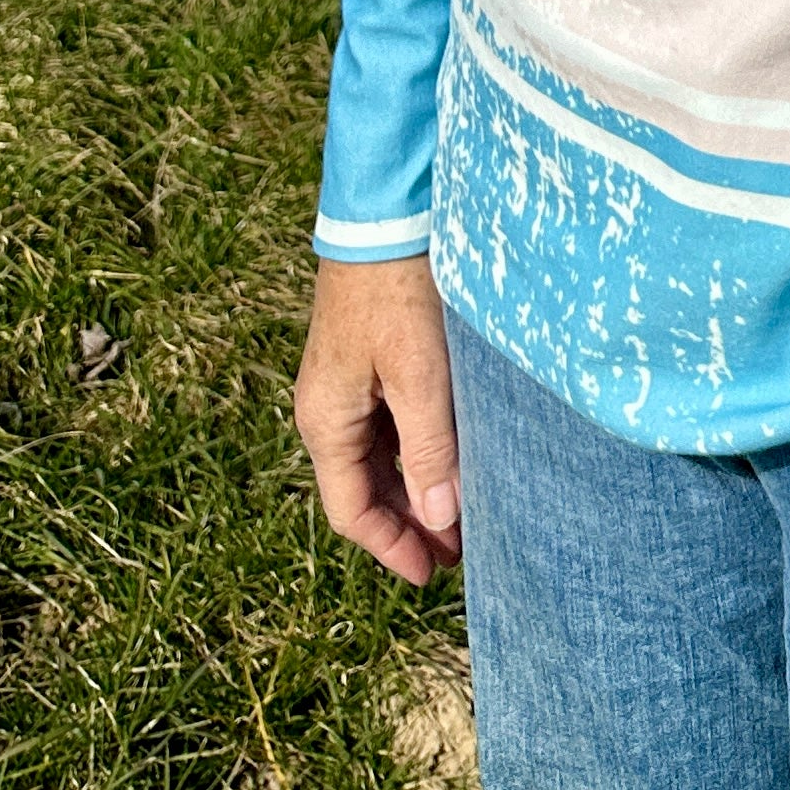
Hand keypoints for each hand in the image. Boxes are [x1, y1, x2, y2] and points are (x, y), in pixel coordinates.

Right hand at [294, 255, 460, 582]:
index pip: (351, 511)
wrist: (385, 215)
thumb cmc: (399, 291)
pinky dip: (417, 452)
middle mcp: (328, 410)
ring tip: (462, 514)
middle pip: (364, 490)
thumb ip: (430, 447)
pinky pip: (389, 426)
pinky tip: (452, 459)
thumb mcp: (419, 373)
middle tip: (459, 552)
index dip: (392, 547)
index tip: (432, 575)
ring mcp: (346, 386)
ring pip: (379, 459)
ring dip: (415, 490)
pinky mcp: (369, 361)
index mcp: (326, 421)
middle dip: (408, 525)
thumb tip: (440, 518)